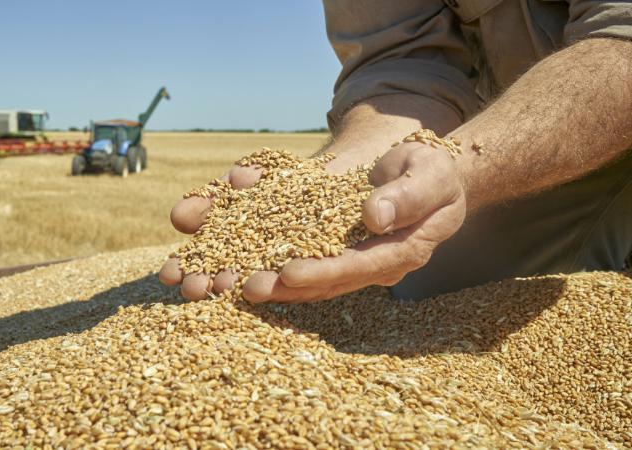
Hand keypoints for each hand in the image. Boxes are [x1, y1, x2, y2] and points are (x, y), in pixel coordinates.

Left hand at [159, 142, 466, 302]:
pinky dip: (258, 251)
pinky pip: (289, 250)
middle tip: (242, 288)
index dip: (321, 273)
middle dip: (279, 286)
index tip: (286, 274)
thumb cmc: (433, 171)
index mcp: (398, 252)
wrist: (424, 172)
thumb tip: (374, 216)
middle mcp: (367, 263)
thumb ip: (408, 195)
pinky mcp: (325, 243)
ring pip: (299, 274)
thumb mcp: (429, 174)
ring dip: (260, 278)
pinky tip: (223, 252)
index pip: (356, 268)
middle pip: (320, 282)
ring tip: (220, 281)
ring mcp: (344, 256)